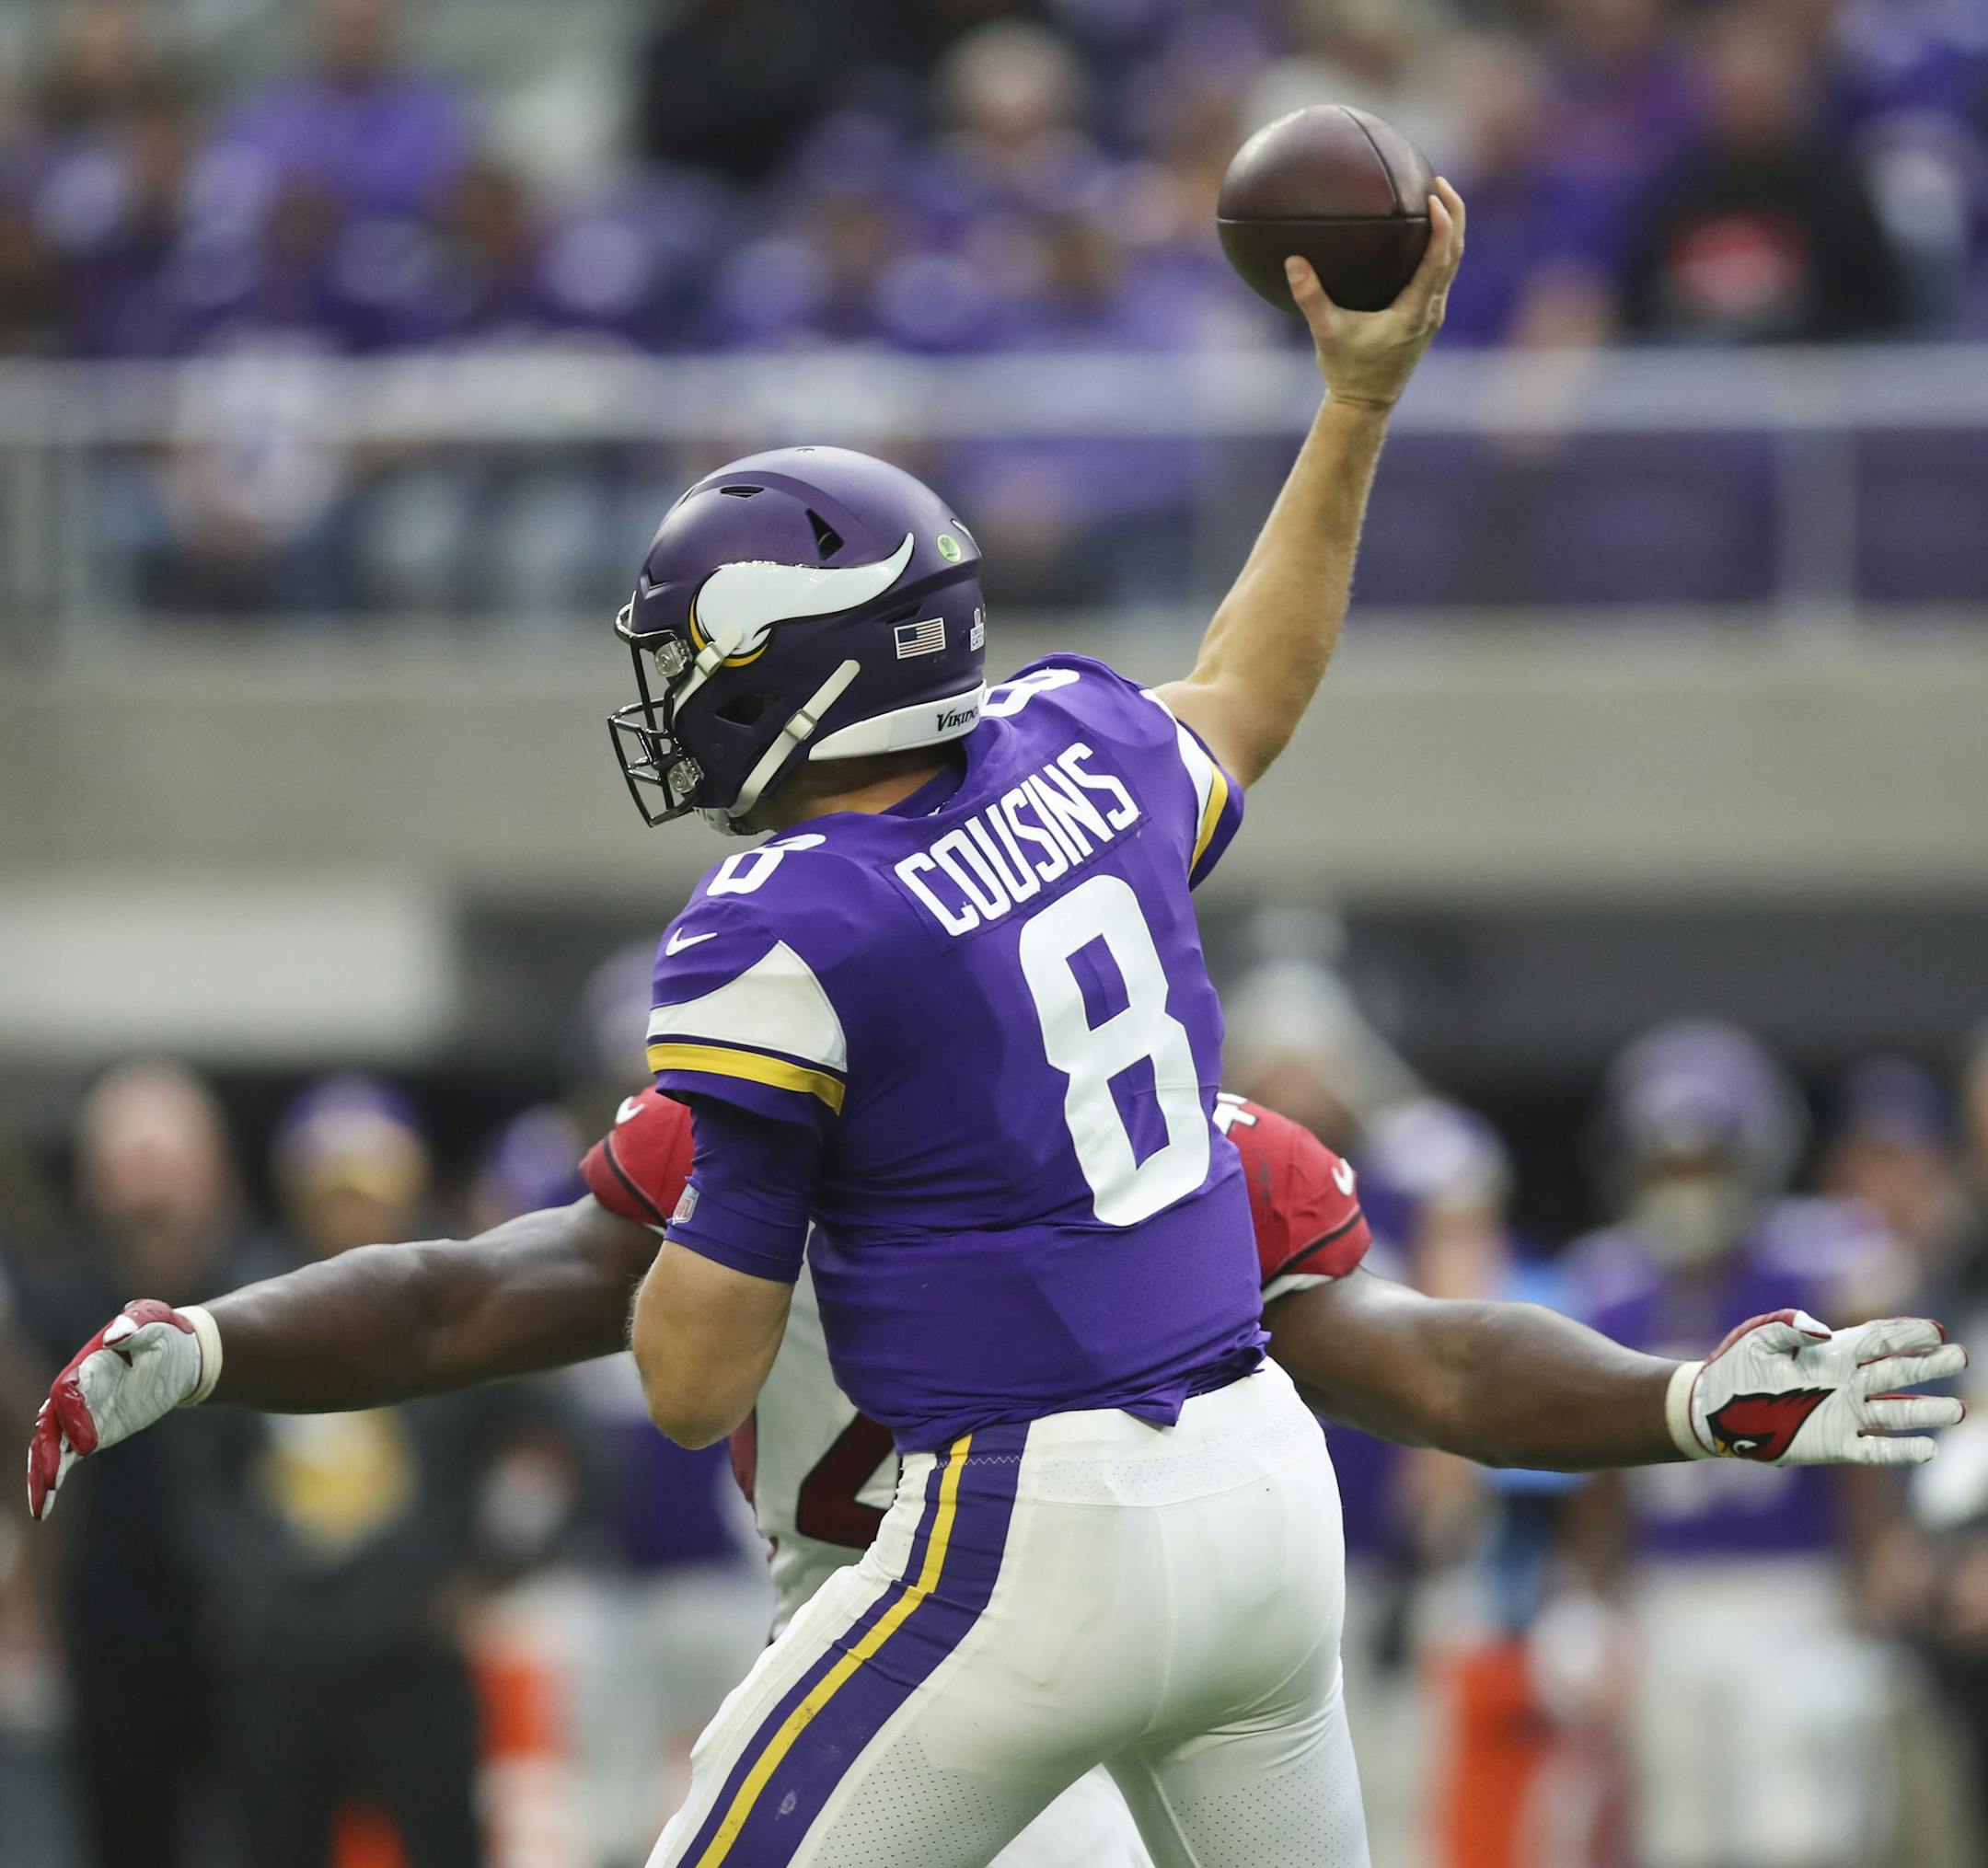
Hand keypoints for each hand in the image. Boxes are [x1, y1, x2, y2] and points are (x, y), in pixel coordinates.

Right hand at [26, 1300, 216, 1520]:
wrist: (175, 1356)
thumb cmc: (165, 1333)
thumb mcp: (157, 1319)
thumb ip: (138, 1321)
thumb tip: (116, 1335)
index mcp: (88, 1364)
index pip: (67, 1390)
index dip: (73, 1414)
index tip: (87, 1443)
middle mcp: (76, 1392)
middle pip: (50, 1424)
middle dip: (46, 1452)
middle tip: (51, 1479)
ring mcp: (80, 1416)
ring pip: (49, 1446)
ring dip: (41, 1472)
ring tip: (40, 1503)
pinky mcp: (88, 1435)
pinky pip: (64, 1459)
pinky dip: (52, 1481)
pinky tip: (44, 1508)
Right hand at [1287, 177, 1465, 411]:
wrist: (1366, 403)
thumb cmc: (1347, 370)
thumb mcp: (1325, 333)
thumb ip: (1310, 297)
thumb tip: (1293, 261)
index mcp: (1414, 312)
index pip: (1438, 260)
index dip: (1442, 225)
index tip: (1434, 197)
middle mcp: (1430, 310)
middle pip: (1455, 253)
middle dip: (1454, 214)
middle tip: (1440, 182)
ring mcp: (1432, 313)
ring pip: (1452, 263)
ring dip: (1450, 228)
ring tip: (1438, 197)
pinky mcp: (1426, 316)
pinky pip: (1440, 273)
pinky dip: (1437, 247)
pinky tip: (1421, 231)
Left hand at [1670, 1310, 1966, 1466]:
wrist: (1715, 1408)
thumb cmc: (1736, 1366)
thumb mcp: (1758, 1336)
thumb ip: (1789, 1324)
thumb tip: (1824, 1330)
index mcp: (1833, 1353)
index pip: (1880, 1340)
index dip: (1908, 1334)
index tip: (1937, 1331)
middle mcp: (1847, 1382)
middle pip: (1898, 1372)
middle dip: (1931, 1366)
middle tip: (1962, 1357)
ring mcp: (1844, 1414)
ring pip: (1896, 1413)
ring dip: (1927, 1412)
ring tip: (1959, 1410)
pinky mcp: (1836, 1444)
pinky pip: (1875, 1449)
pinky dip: (1900, 1450)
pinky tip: (1927, 1449)